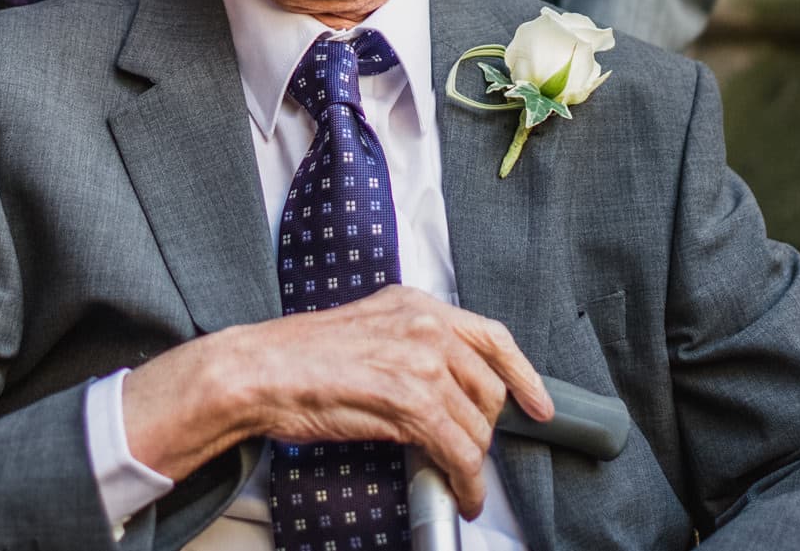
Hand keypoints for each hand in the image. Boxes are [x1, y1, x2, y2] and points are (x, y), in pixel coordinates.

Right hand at [121, 286, 552, 519]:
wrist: (260, 370)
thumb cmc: (298, 357)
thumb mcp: (367, 329)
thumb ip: (411, 344)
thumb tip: (445, 386)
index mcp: (417, 304)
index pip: (491, 335)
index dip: (523, 373)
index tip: (539, 403)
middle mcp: (427, 325)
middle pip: (489, 385)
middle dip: (485, 426)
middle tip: (468, 449)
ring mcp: (422, 361)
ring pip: (476, 423)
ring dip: (471, 459)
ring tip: (458, 478)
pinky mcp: (412, 401)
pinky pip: (459, 451)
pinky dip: (466, 481)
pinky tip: (460, 495)